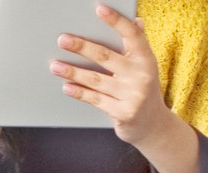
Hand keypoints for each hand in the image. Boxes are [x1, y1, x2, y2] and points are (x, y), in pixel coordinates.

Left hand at [53, 6, 182, 150]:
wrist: (152, 125)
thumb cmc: (142, 90)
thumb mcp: (144, 67)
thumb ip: (137, 47)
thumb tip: (137, 21)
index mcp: (146, 59)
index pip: (132, 35)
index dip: (116, 21)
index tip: (99, 9)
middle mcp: (141, 75)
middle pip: (106, 56)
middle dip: (81, 47)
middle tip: (62, 40)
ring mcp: (133, 95)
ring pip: (96, 79)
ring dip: (72, 72)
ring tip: (55, 65)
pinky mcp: (123, 112)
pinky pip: (95, 100)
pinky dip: (79, 93)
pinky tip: (66, 86)